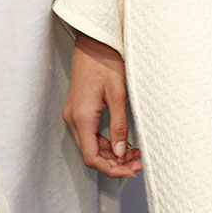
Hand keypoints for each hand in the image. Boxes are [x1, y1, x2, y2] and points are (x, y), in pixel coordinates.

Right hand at [63, 31, 142, 178]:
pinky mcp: (77, 109)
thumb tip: (119, 153)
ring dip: (110, 153)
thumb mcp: (118, 93)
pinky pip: (89, 134)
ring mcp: (73, 114)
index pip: (92, 157)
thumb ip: (119, 124)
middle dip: (114, 163)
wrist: (93, 41)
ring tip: (135, 153)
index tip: (131, 171)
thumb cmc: (106, 62)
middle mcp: (73, 119)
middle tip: (138, 163)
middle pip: (91, 154)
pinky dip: (105, 142)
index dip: (111, 169)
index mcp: (81, 117)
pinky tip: (122, 141)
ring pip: (90, 145)